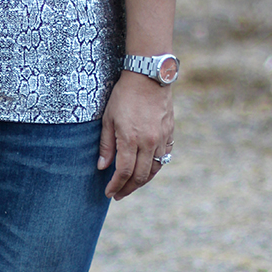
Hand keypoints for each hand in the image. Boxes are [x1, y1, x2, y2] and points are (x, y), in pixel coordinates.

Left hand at [97, 72, 174, 199]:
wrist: (149, 76)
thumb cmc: (124, 95)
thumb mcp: (108, 118)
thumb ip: (106, 145)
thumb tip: (102, 167)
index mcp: (130, 139)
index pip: (124, 172)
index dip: (116, 186)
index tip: (109, 193)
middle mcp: (149, 142)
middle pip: (140, 176)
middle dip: (128, 188)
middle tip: (118, 195)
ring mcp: (161, 139)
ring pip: (154, 169)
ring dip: (142, 181)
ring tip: (131, 186)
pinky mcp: (169, 133)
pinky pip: (164, 158)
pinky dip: (154, 168)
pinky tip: (146, 170)